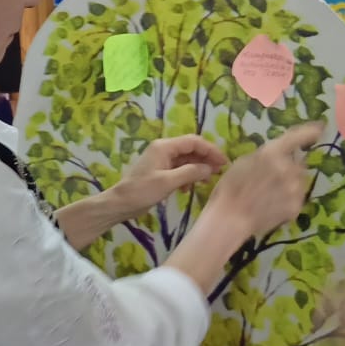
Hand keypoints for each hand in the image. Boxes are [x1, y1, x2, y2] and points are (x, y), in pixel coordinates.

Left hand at [113, 135, 227, 214]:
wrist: (121, 204)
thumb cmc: (142, 191)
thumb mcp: (168, 182)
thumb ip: (190, 173)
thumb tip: (209, 168)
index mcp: (164, 146)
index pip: (193, 142)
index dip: (210, 150)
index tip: (223, 162)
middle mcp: (164, 149)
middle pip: (191, 149)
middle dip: (206, 159)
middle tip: (219, 171)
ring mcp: (162, 160)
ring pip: (186, 160)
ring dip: (198, 169)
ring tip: (208, 180)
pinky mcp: (160, 172)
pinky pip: (179, 169)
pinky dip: (187, 176)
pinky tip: (189, 189)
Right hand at [204, 122, 323, 238]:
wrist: (230, 218)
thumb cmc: (230, 188)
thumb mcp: (243, 162)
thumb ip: (265, 156)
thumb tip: (281, 155)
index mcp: (272, 153)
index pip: (297, 137)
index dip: (310, 131)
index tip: (319, 128)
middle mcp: (289, 168)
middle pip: (298, 164)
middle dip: (290, 168)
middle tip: (271, 179)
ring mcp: (295, 189)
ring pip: (299, 182)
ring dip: (290, 184)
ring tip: (270, 195)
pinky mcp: (296, 207)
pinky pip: (296, 198)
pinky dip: (288, 200)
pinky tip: (272, 206)